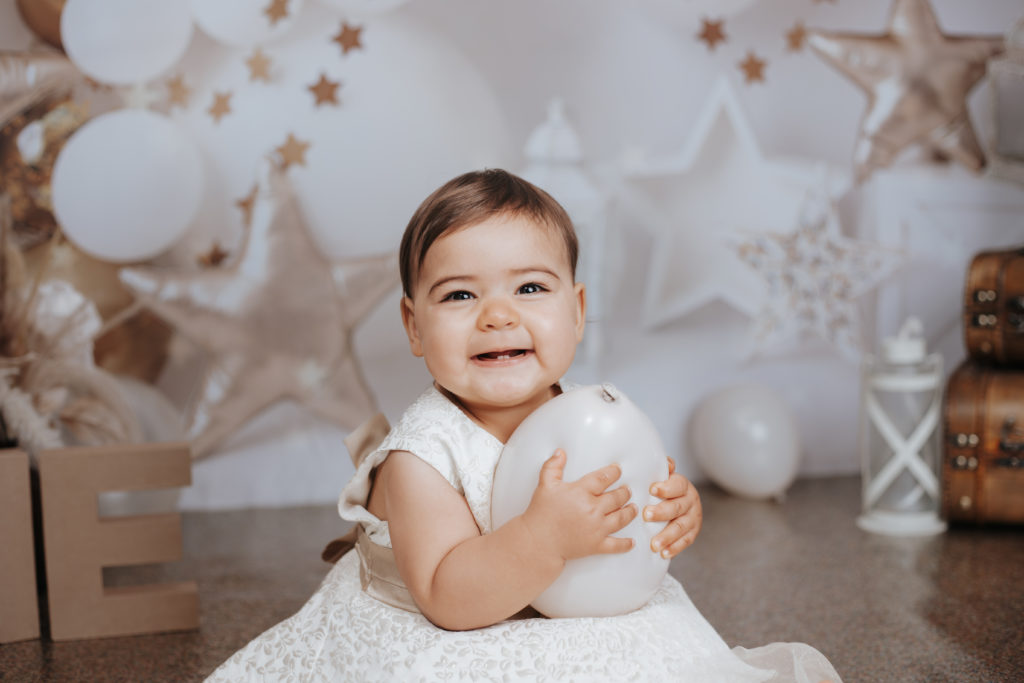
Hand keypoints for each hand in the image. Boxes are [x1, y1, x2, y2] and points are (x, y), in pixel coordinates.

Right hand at [521, 449, 637, 561]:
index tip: (618, 470)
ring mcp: (596, 528)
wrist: (538, 542)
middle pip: (617, 497)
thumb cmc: (541, 513)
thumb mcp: (545, 485)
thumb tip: (560, 452)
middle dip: (624, 492)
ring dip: (630, 512)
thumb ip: (553, 466)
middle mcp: (592, 509)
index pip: (604, 478)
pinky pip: (616, 545)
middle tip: (627, 490)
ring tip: (633, 508)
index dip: (613, 472)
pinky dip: (625, 544)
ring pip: (621, 518)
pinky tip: (632, 542)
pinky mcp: (596, 545)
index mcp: (581, 492)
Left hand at [643, 458, 701, 558]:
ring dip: (667, 536)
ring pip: (681, 527)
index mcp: (683, 486)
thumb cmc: (665, 489)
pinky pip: (685, 541)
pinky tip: (664, 554)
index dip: (666, 487)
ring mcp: (693, 518)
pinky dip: (675, 548)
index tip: (652, 489)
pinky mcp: (693, 533)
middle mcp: (691, 501)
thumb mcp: (664, 477)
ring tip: (654, 544)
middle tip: (646, 515)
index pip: (678, 485)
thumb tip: (667, 462)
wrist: (679, 503)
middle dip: (662, 512)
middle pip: (677, 507)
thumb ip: (663, 469)